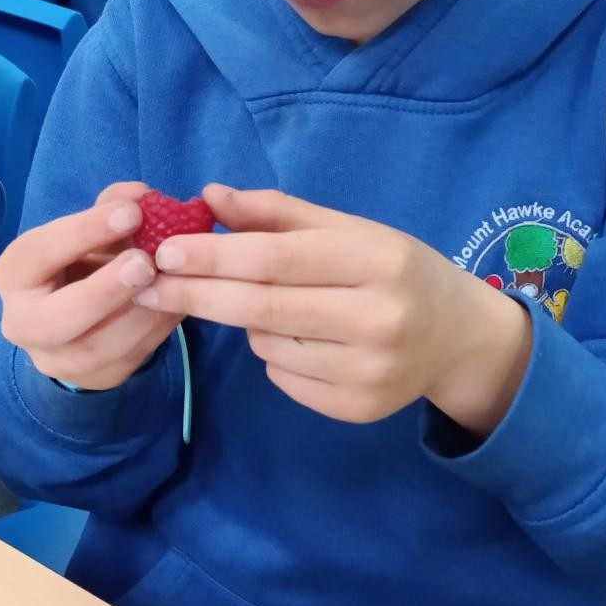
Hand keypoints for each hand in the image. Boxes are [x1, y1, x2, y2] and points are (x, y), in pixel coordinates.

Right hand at [0, 183, 184, 390]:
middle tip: (146, 263)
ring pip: (98, 347)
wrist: (84, 316)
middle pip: (55, 319)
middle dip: (104, 291)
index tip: (132, 212)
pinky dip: (160, 326)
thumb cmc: (85, 259)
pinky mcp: (98, 377)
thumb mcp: (92, 229)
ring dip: (142, 312)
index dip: (83, 231)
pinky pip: (131, 356)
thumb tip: (141, 195)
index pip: (38, 253)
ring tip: (175, 280)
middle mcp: (24, 323)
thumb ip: (112, 206)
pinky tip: (182, 299)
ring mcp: (59, 359)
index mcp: (16, 274)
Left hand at [136, 186, 531, 432]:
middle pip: (263, 307)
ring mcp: (370, 372)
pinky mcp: (359, 410)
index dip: (216, 256)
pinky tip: (301, 337)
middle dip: (197, 294)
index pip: (279, 258)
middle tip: (148, 284)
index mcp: (377, 259)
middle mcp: (379, 318)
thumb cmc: (394, 269)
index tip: (165, 252)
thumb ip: (279, 213)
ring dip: (246, 321)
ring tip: (269, 303)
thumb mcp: (350, 229)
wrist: (458, 336)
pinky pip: (283, 377)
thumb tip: (210, 196)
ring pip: (268, 343)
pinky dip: (273, 353)